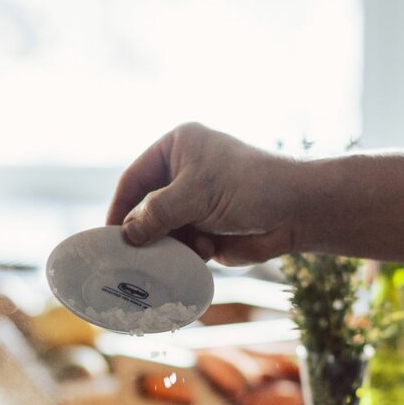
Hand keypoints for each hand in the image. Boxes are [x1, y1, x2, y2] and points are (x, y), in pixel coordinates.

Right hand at [107, 123, 303, 265]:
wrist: (296, 211)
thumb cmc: (248, 187)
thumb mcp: (195, 194)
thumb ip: (156, 214)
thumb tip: (126, 235)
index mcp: (177, 147)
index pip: (134, 179)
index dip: (119, 207)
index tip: (107, 236)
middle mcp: (183, 173)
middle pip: (146, 208)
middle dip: (144, 232)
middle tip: (130, 257)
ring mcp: (195, 203)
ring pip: (162, 232)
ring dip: (170, 246)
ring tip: (182, 251)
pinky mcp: (206, 229)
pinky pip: (181, 247)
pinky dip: (186, 254)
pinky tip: (205, 252)